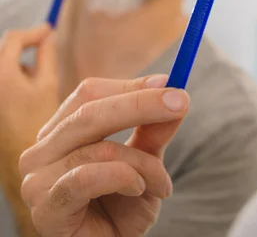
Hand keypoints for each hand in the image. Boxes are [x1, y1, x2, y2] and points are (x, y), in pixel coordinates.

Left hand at [0, 25, 58, 182]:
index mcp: (1, 74)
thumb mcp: (48, 86)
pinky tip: (26, 97)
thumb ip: (47, 56)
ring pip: (3, 67)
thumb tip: (48, 36)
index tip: (48, 31)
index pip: (14, 39)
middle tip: (45, 51)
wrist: (20, 163)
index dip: (33, 33)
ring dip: (18, 66)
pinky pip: (1, 82)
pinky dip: (12, 80)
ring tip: (36, 82)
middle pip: (5, 52)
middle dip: (25, 50)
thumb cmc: (35, 126)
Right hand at [20, 75, 189, 236]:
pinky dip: (122, 178)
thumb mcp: (145, 164)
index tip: (169, 83)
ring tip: (163, 183)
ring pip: (99, 147)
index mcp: (60, 132)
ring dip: (143, 162)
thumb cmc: (121, 210)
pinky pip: (87, 177)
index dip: (130, 86)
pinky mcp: (45, 207)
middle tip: (181, 102)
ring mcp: (37, 178)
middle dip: (141, 103)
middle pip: (90, 109)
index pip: (90, 93)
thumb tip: (176, 94)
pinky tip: (138, 190)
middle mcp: (41, 150)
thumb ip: (154, 132)